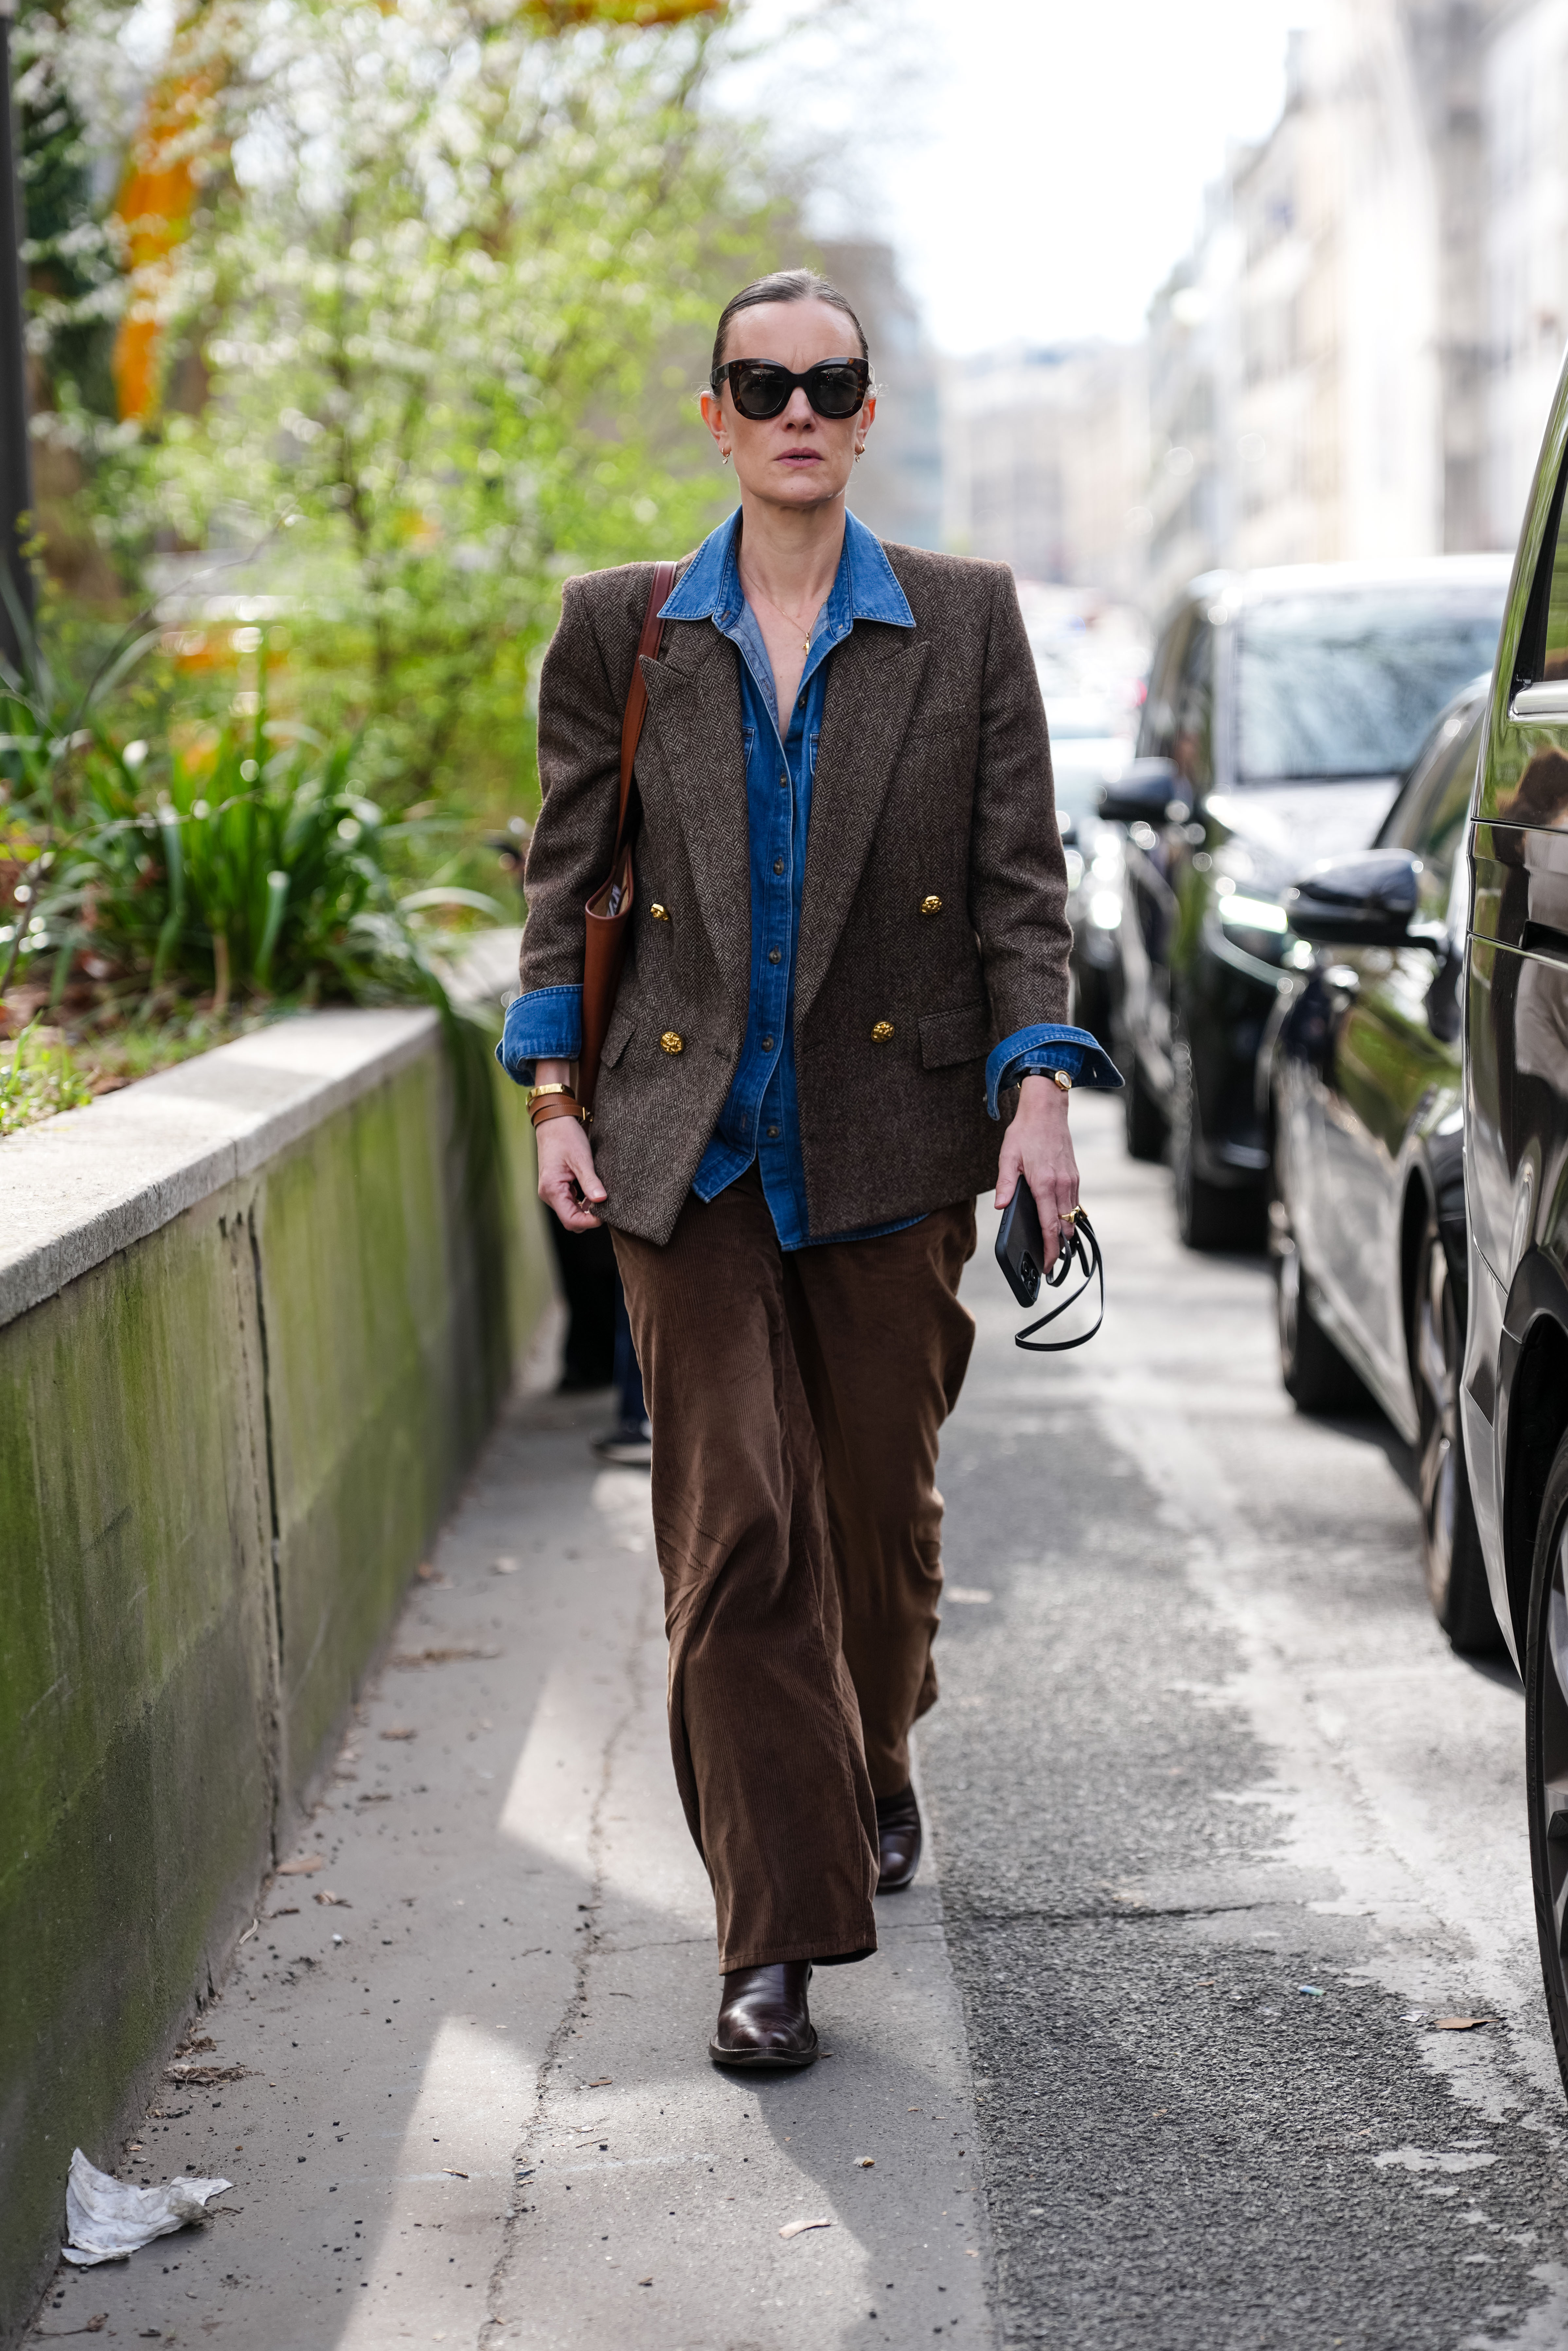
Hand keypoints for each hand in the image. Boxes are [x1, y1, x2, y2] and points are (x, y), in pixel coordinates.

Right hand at [535, 1111, 606, 1231]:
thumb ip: (590, 1181)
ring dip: (587, 1209)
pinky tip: (593, 1191)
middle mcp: (549, 1194)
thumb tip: (601, 1200)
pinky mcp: (557, 1187)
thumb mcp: (581, 1158)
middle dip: (589, 1217)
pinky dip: (583, 1202)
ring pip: (571, 1212)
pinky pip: (571, 1202)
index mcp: (552, 1189)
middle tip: (606, 1204)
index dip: (589, 1221)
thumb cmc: (566, 1136)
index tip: (606, 1214)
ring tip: (600, 1195)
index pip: (571, 1220)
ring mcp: (552, 1191)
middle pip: (571, 1219)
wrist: (555, 1122)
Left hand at [996, 1074, 1079, 1271]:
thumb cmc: (1025, 1132)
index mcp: (1044, 1183)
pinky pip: (1074, 1203)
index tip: (1047, 1265)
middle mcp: (1061, 1184)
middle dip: (1058, 1246)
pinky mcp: (1075, 1176)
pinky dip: (1068, 1216)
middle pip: (1064, 1226)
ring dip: (1064, 1232)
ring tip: (1053, 1246)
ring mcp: (1071, 1180)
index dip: (1049, 1249)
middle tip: (1049, 1261)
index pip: (1049, 1225)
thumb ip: (1005, 1184)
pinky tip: (1058, 1220)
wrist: (1047, 1110)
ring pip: (1072, 1216)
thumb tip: (1001, 1207)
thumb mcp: (1007, 1157)